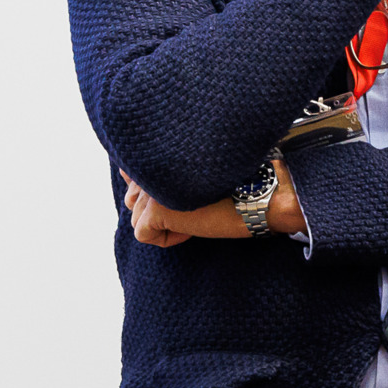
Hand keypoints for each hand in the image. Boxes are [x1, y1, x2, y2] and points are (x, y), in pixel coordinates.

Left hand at [122, 168, 302, 245]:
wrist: (261, 195)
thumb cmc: (235, 184)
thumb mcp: (192, 173)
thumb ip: (157, 171)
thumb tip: (126, 184)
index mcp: (158, 149)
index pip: (131, 175)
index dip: (158, 193)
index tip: (188, 193)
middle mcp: (149, 163)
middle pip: (135, 201)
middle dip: (159, 209)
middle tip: (196, 204)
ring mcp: (150, 187)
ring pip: (139, 220)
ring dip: (166, 223)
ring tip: (197, 213)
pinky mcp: (156, 209)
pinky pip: (146, 236)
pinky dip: (169, 238)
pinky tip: (192, 227)